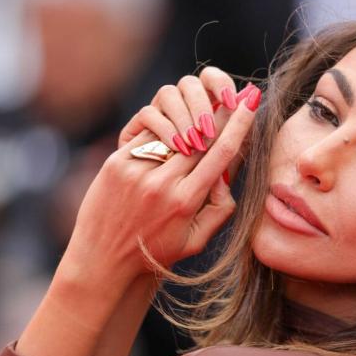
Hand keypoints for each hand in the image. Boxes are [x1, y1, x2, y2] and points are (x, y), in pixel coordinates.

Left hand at [60, 70, 261, 288]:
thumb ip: (219, 208)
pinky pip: (147, 137)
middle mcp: (161, 183)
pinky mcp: (116, 163)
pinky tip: (170, 133)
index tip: (252, 102)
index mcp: (185, 202)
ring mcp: (136, 171)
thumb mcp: (197, 240)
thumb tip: (223, 175)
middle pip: (199, 136)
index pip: (220, 154)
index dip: (240, 125)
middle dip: (219, 114)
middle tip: (234, 95)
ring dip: (189, 122)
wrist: (103, 260)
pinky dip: (162, 133)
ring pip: (173, 132)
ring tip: (201, 118)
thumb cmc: (156, 252)